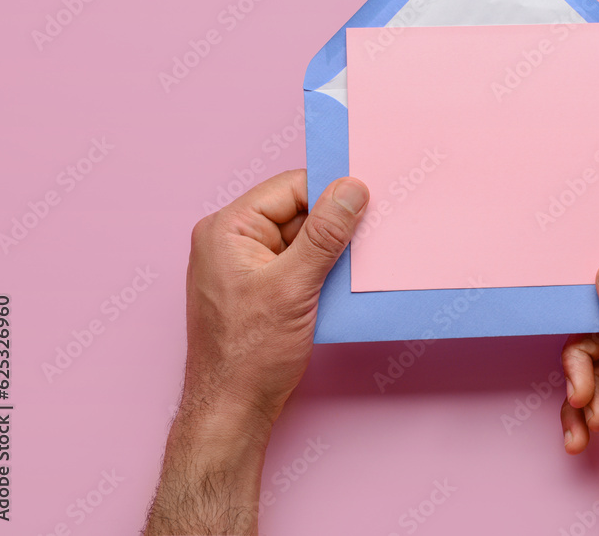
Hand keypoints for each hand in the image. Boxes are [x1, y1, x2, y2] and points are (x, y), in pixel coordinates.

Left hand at [144, 170, 367, 535]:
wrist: (232, 410)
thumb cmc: (249, 354)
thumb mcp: (294, 287)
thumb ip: (325, 235)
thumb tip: (352, 190)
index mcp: (227, 229)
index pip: (289, 188)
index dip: (330, 192)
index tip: (368, 197)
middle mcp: (231, 241)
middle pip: (297, 211)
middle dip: (334, 223)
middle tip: (371, 231)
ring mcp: (244, 265)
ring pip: (301, 238)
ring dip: (331, 249)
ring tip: (358, 261)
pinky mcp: (260, 287)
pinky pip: (298, 262)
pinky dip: (322, 269)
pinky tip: (343, 282)